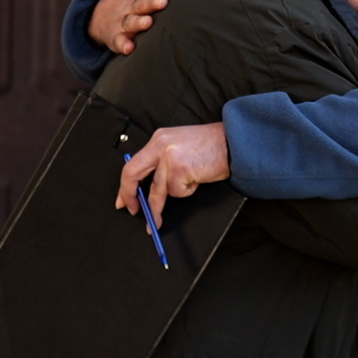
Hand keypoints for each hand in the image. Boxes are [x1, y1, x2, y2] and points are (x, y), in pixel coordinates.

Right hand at [89, 0, 192, 54]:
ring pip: (130, 22)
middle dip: (152, 1)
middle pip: (142, 2)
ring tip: (148, 23)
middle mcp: (132, 4)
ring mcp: (123, 21)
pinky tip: (130, 48)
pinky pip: (119, 42)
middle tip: (163, 1)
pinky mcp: (116, 38)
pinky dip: (123, 45)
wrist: (103, 14)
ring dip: (138, 22)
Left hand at [116, 121, 230, 226]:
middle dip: (129, 196)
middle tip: (133, 211)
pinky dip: (187, 191)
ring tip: (160, 219)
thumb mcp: (180, 147)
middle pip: (132, 174)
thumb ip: (162, 161)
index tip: (123, 199)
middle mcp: (160, 145)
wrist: (234, 141)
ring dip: (159, 207)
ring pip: (157, 190)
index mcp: (158, 139)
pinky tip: (197, 180)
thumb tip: (147, 186)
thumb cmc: (212, 146)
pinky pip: (178, 192)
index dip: (125, 185)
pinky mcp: (180, 169)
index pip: (133, 163)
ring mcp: (169, 157)